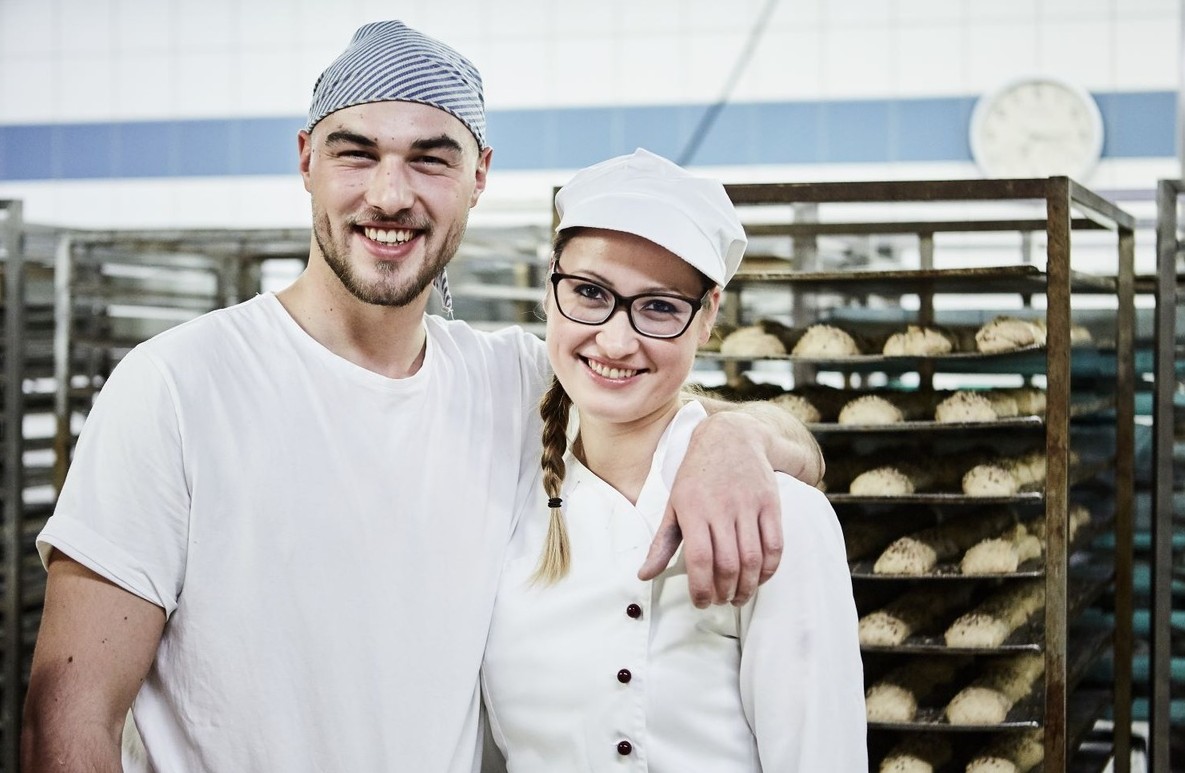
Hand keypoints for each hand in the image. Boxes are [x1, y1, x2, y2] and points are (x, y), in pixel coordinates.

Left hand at [637, 411, 782, 607]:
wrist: (730, 437)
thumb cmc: (696, 475)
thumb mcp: (674, 504)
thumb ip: (662, 543)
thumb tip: (644, 575)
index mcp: (694, 509)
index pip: (700, 559)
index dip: (702, 587)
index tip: (700, 602)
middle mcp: (722, 507)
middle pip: (728, 563)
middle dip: (725, 591)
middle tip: (721, 601)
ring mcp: (749, 505)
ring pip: (753, 558)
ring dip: (748, 586)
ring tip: (739, 597)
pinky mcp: (770, 503)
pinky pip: (775, 544)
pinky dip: (770, 568)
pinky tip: (760, 578)